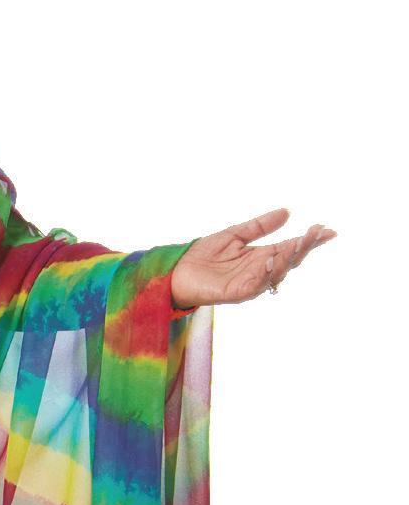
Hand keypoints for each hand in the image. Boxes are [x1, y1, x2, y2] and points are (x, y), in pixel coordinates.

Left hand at [170, 208, 335, 309]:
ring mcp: (251, 283)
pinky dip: (266, 272)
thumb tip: (286, 212)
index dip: (309, 240)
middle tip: (317, 233)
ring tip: (298, 242)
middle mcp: (260, 270)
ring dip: (288, 258)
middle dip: (305, 247)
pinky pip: (257, 285)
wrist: (178, 270)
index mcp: (261, 256)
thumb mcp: (235, 234)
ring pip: (277, 273)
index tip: (327, 230)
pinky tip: (272, 258)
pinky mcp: (237, 293)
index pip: (291, 247)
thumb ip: (260, 225)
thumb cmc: (203, 255)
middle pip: (290, 260)